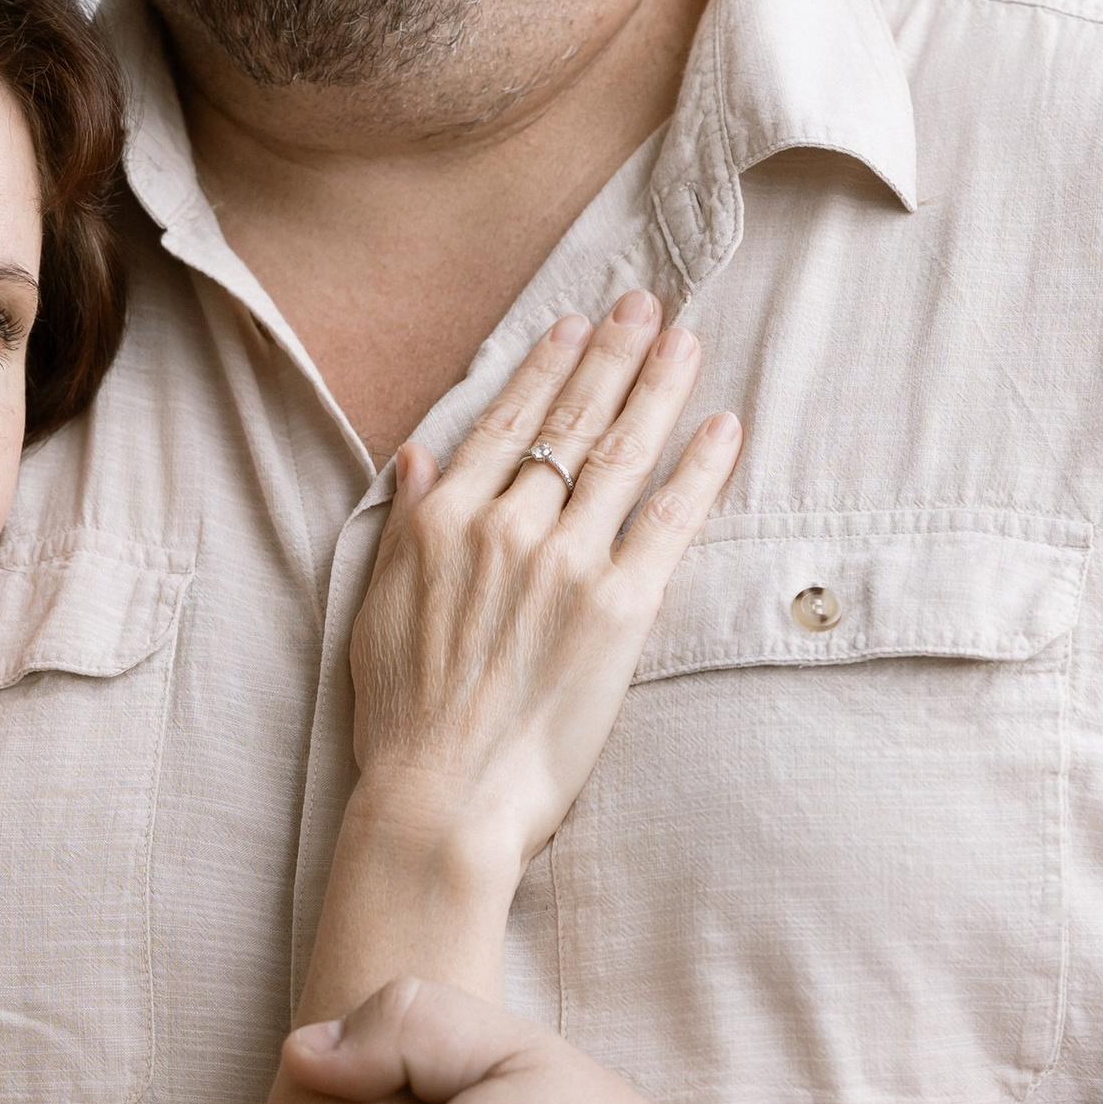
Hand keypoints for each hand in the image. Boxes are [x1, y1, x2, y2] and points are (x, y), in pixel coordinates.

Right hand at [348, 297, 736, 878]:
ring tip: (686, 341)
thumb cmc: (402, 722)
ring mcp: (565, 563)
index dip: (545, 370)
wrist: (441, 799)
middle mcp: (506, 527)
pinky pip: (669, 521)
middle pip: (571, 423)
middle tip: (646, 304)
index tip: (573, 326)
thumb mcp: (377, 610)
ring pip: (622, 454)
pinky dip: (699, 469)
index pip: (504, 424)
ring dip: (659, 388)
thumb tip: (418, 459)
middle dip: (612, 355)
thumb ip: (406, 527)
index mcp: (445, 523)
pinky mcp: (618, 609)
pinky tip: (724, 427)